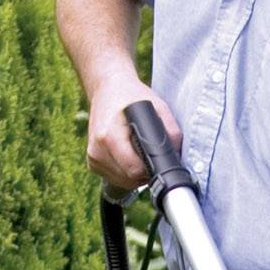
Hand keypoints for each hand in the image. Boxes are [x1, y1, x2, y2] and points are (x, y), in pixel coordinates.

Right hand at [86, 73, 182, 190]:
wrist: (107, 88)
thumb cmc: (132, 96)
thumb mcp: (157, 107)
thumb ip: (171, 131)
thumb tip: (177, 154)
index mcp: (109, 136)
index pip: (133, 170)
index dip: (150, 170)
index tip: (157, 161)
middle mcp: (98, 149)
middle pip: (128, 179)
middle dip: (144, 172)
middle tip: (150, 154)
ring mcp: (93, 157)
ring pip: (122, 181)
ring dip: (135, 174)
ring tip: (139, 152)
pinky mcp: (92, 162)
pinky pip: (114, 178)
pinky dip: (125, 172)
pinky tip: (129, 155)